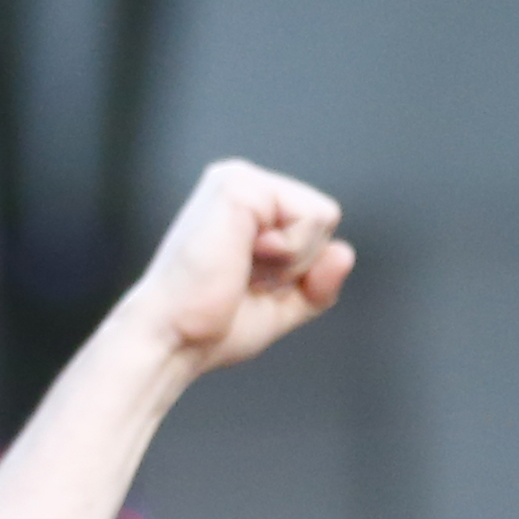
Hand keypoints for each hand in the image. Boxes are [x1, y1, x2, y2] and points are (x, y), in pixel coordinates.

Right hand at [120, 162, 354, 379]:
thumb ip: (317, 284)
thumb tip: (346, 251)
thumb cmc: (210, 329)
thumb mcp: (279, 308)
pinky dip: (287, 254)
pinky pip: (309, 218)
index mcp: (246, 204)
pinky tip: (242, 259)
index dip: (299, 270)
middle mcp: (241, 182)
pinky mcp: (241, 186)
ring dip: (292, 261)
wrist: (172, 339)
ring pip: (322, 215)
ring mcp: (239, 178)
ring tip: (239, 270)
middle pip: (324, 217)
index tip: (247, 286)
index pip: (315, 226)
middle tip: (243, 280)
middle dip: (298, 264)